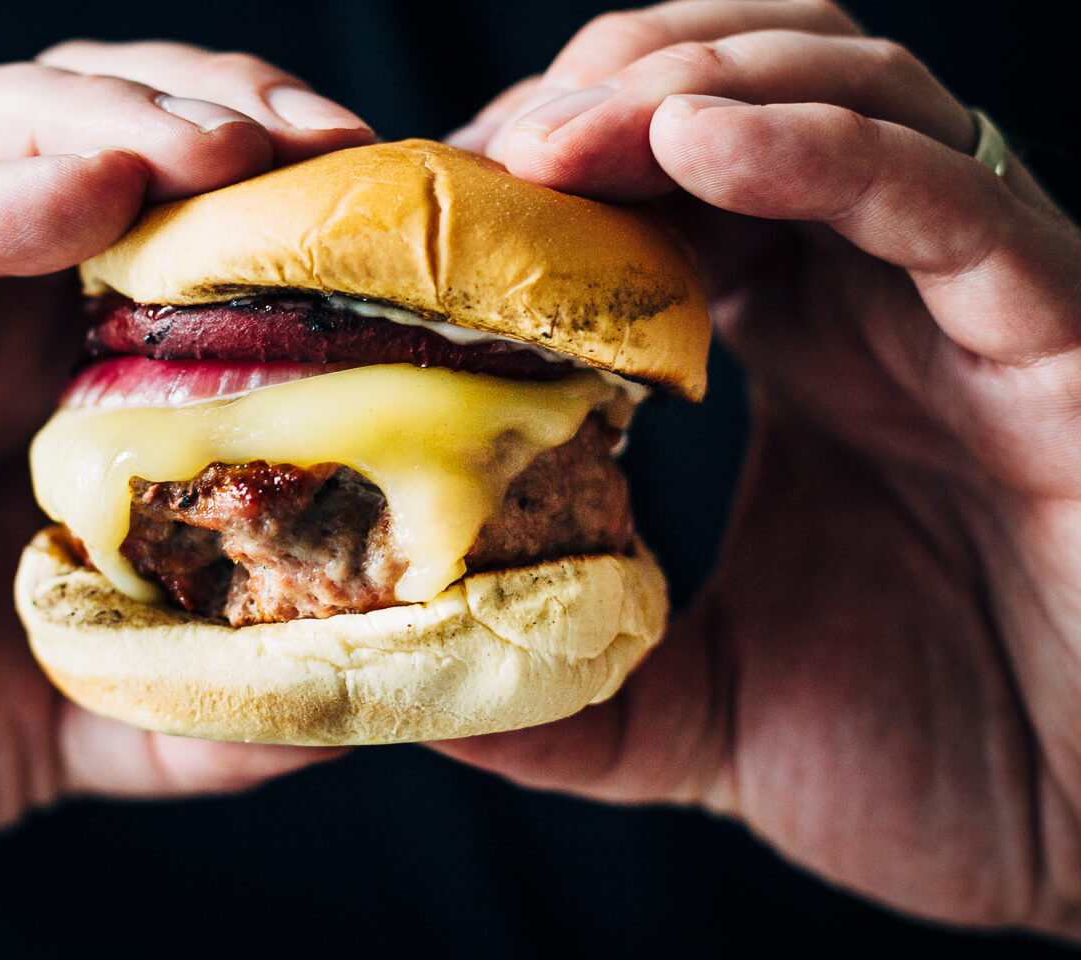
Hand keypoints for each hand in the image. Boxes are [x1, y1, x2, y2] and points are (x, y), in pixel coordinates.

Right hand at [0, 44, 371, 870]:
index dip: (287, 208)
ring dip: (113, 121)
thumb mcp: (57, 720)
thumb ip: (187, 707)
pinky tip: (86, 182)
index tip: (400, 222)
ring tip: (229, 146)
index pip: (176, 236)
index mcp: (36, 380)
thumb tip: (346, 702)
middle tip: (341, 145)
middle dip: (222, 117)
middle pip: (95, 140)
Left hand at [431, 0, 1080, 936]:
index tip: (438, 212)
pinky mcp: (1061, 333)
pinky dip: (817, 147)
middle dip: (606, 91)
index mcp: (803, 347)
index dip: (554, 174)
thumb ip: (574, 694)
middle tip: (486, 156)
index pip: (667, 188)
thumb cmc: (939, 764)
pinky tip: (691, 139)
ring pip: (848, 95)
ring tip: (558, 140)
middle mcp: (887, 296)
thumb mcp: (703, 713)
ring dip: (688, 83)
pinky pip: (942, 195)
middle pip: (747, 93)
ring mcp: (975, 301)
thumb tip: (431, 703)